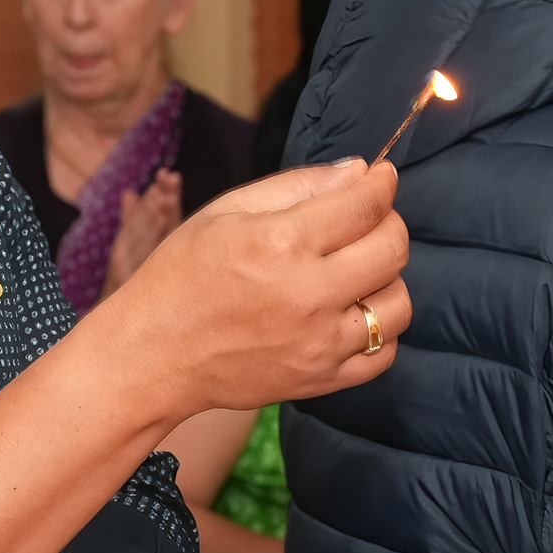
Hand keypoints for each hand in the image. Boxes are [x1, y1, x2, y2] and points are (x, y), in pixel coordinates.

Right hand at [102, 157, 408, 416]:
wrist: (153, 356)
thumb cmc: (181, 276)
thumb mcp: (225, 211)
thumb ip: (297, 186)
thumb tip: (359, 172)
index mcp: (280, 243)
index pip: (365, 205)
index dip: (382, 184)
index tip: (381, 178)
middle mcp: (308, 294)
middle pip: (393, 249)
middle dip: (388, 224)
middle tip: (366, 222)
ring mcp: (319, 343)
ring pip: (398, 304)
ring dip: (387, 280)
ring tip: (355, 274)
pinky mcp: (321, 380)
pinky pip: (384, 353)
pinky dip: (379, 331)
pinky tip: (350, 315)